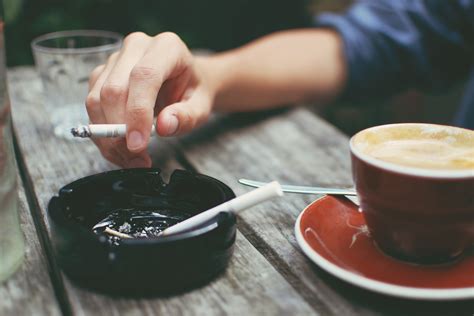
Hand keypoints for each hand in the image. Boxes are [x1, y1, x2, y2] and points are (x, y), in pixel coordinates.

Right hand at [86, 32, 213, 167]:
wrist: (185, 81)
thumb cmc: (193, 91)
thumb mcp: (201, 106)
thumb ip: (187, 116)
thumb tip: (164, 126)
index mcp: (166, 47)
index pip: (144, 76)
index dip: (137, 112)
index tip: (138, 144)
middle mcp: (136, 47)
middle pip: (114, 90)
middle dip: (120, 131)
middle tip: (136, 158)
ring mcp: (115, 60)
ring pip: (96, 100)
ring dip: (108, 137)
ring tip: (131, 158)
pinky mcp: (101, 75)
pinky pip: (92, 107)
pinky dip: (102, 134)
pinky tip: (120, 148)